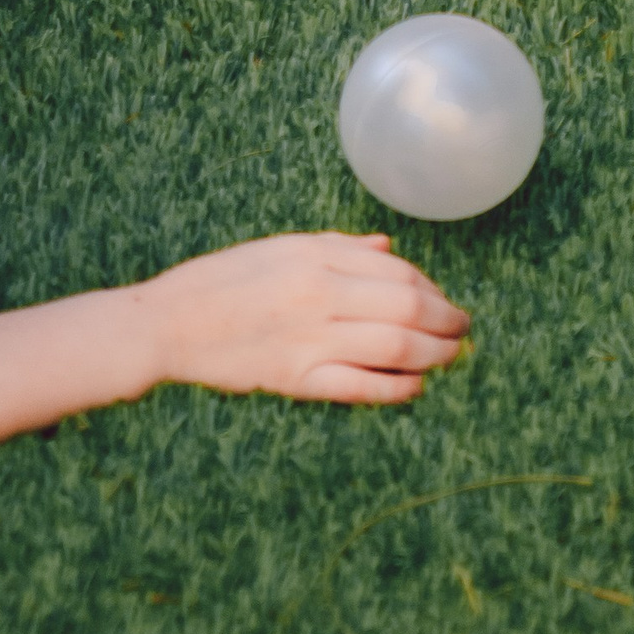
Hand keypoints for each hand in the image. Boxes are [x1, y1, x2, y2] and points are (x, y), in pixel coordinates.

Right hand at [132, 232, 468, 405]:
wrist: (170, 322)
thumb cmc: (224, 279)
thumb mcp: (281, 247)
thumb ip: (339, 246)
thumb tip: (388, 248)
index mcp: (317, 255)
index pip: (397, 270)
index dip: (431, 285)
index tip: (443, 298)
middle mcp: (321, 293)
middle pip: (407, 306)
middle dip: (446, 319)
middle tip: (463, 328)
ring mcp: (311, 337)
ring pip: (395, 345)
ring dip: (434, 353)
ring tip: (451, 357)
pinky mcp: (297, 378)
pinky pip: (360, 384)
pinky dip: (396, 387)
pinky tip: (416, 386)